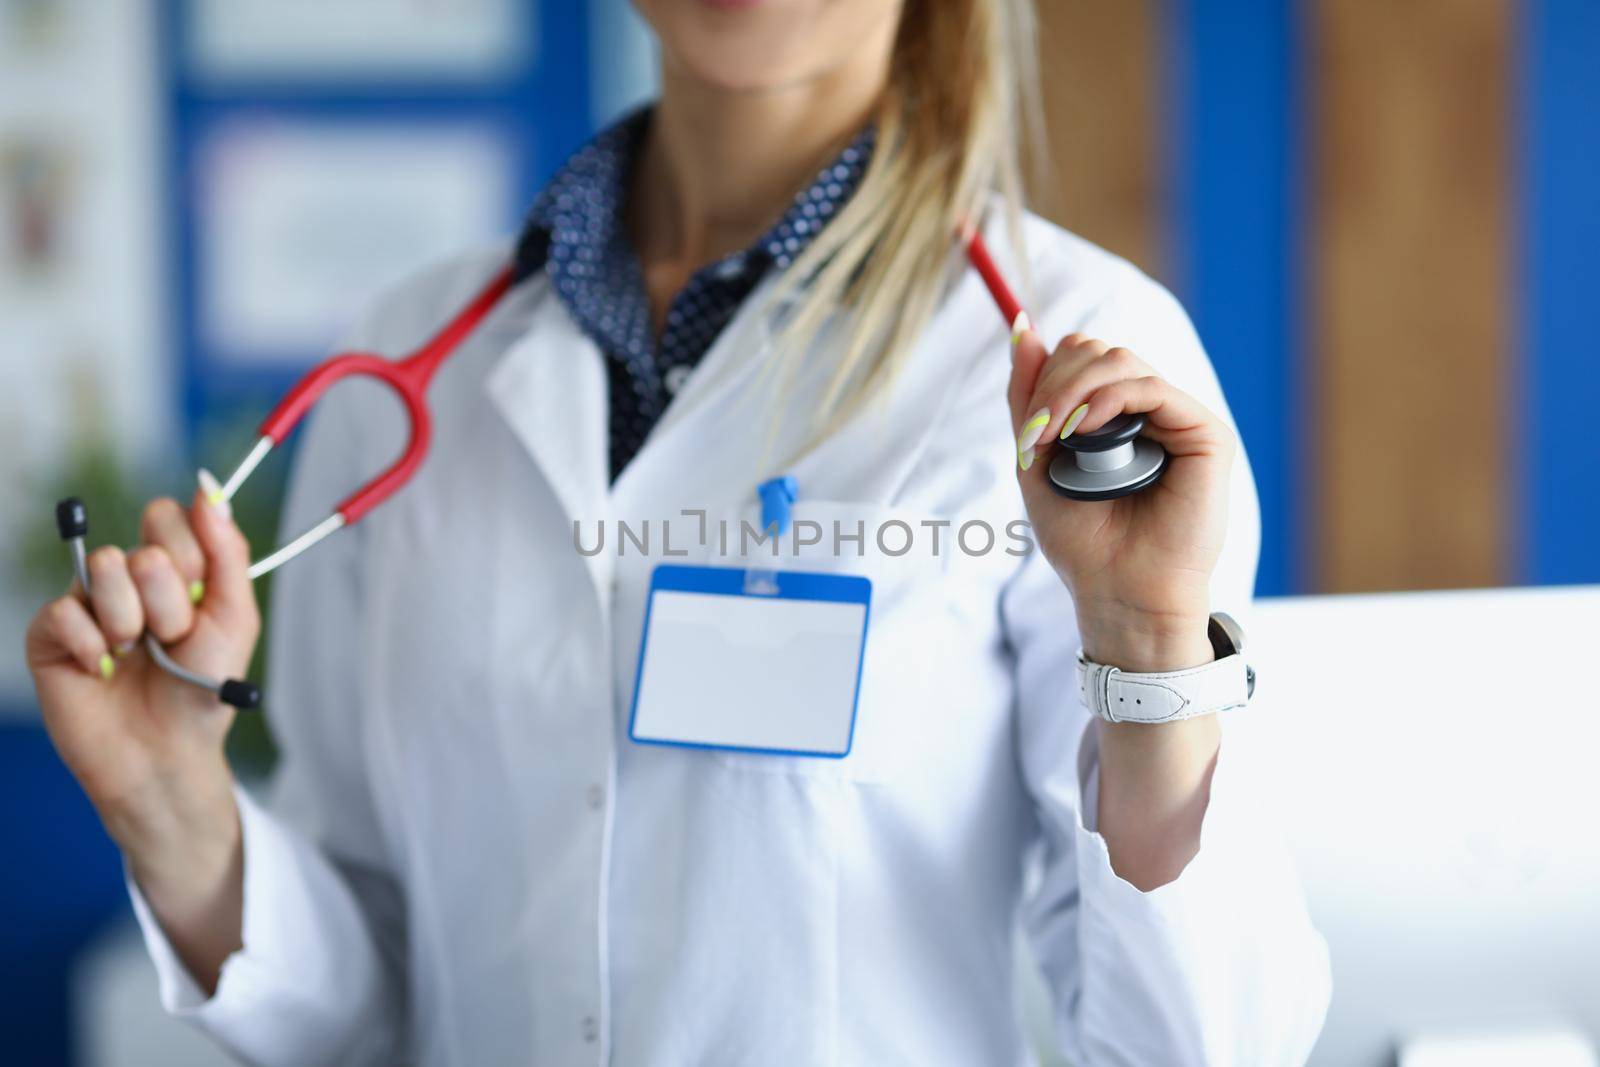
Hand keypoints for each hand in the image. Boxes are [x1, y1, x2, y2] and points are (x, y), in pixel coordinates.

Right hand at [25, 477, 258, 986]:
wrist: (167, 753)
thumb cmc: (203, 688)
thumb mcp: (234, 617)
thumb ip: (227, 551)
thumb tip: (209, 487)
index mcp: (172, 568)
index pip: (168, 515)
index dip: (188, 554)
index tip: (197, 595)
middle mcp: (126, 578)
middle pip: (143, 547)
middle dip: (170, 602)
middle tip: (171, 639)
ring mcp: (85, 603)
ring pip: (103, 568)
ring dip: (132, 620)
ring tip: (135, 655)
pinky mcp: (49, 635)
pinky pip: (64, 610)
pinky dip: (92, 644)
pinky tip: (102, 668)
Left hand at [1008, 328, 1234, 671]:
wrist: (1120, 593)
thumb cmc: (1084, 541)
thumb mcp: (1037, 460)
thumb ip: (1029, 399)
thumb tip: (1023, 327)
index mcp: (1116, 416)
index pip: (1081, 358)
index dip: (1046, 377)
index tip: (1026, 430)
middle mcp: (1150, 412)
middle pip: (1098, 351)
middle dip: (1056, 381)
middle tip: (1036, 433)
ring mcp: (1178, 419)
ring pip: (1121, 361)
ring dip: (1074, 390)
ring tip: (1054, 435)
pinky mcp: (1204, 434)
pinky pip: (1152, 388)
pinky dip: (1110, 400)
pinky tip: (1086, 429)